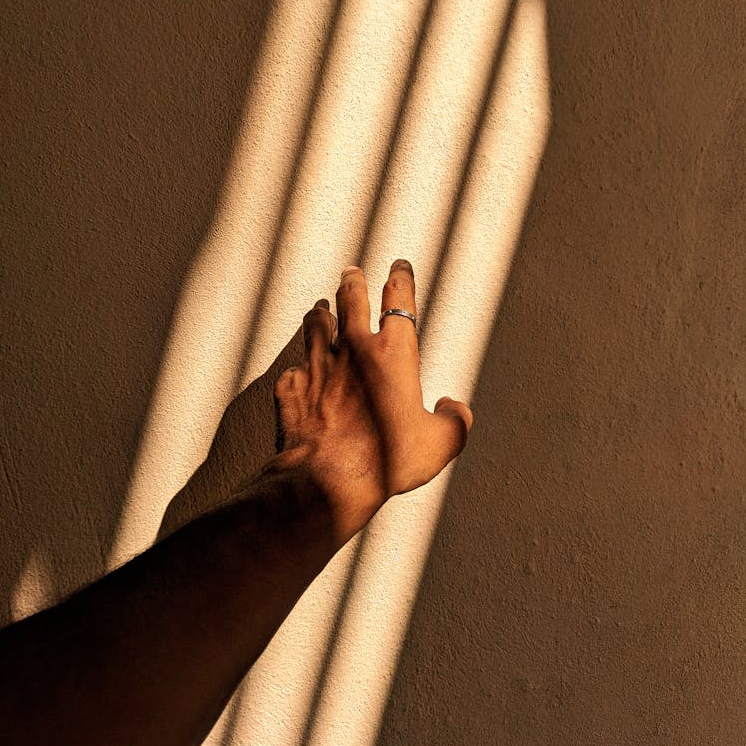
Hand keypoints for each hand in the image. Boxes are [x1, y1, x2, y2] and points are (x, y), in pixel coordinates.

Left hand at [272, 260, 472, 541]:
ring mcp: (317, 364)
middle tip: (351, 272)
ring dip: (320, 314)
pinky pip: (294, 368)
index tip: (399, 267)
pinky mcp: (291, 386)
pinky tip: (298, 371)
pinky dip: (298, 368)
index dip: (400, 278)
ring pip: (316, 325)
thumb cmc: (386, 458)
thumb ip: (453, 422)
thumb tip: (454, 409)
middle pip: (350, 298)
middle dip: (352, 281)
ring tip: (319, 307)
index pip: (399, 299)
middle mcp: (353, 348)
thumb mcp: (439, 445)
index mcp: (393, 352)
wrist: (327, 479)